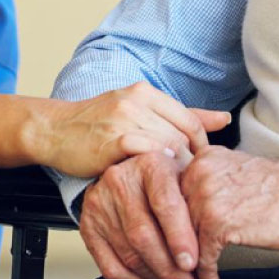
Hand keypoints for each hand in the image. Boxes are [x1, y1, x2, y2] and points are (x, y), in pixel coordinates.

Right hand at [32, 82, 231, 178]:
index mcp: (147, 93)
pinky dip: (154, 169)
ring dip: (174, 169)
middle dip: (189, 161)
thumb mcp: (139, 111)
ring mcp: (125, 119)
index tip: (196, 166)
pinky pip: (148, 155)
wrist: (55, 130)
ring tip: (171, 185)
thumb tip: (224, 118)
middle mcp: (137, 102)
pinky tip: (150, 181)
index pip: (191, 120)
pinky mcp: (114, 141)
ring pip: (169, 146)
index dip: (200, 147)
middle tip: (187, 182)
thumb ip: (181, 115)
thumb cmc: (96, 124)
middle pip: (183, 135)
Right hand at [78, 150, 201, 278]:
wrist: (130, 171)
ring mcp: (100, 204)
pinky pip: (110, 265)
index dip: (179, 237)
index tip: (192, 263)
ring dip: (155, 278)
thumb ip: (199, 204)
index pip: (164, 203)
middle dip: (169, 268)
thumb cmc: (168, 179)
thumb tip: (214, 242)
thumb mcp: (187, 177)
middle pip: (143, 234)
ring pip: (128, 253)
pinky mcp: (88, 226)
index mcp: (150, 164)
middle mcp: (120, 180)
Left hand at [180, 148, 278, 278]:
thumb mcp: (239, 174)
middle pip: (171, 220)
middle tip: (179, 272)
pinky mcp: (218, 222)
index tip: (175, 248)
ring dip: (188, 269)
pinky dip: (206, 276)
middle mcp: (198, 173)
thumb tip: (192, 213)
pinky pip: (202, 257)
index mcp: (203, 160)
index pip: (173, 197)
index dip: (173, 228)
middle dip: (176, 250)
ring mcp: (206, 197)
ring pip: (183, 241)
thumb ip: (212, 185)